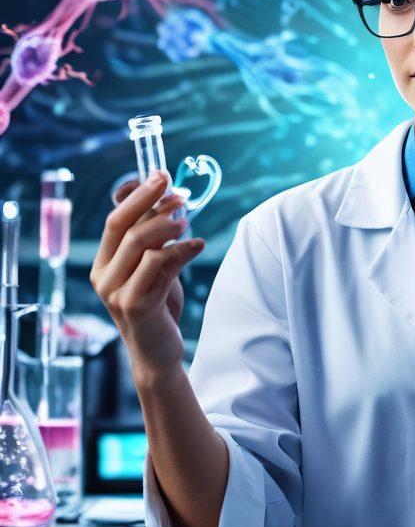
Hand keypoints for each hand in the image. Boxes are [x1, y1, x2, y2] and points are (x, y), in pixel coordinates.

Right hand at [90, 172, 203, 388]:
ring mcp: (116, 292)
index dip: (137, 195)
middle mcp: (103, 276)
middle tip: (178, 191)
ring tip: (188, 219)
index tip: (160, 175)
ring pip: (140, 245)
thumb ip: (151, 238)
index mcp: (103, 262)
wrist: (157, 351)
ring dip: (168, 226)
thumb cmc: (156, 303)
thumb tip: (165, 196)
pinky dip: (182, 251)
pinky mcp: (136, 306)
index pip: (115, 219)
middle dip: (150, 201)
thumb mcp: (150, 267)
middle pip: (123, 226)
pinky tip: (198, 244)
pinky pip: (160, 267)